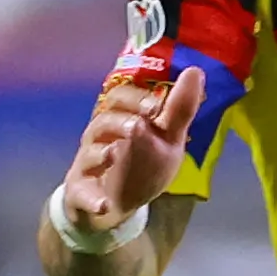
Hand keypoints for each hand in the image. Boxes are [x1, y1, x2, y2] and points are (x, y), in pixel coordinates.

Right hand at [59, 67, 203, 231]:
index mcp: (121, 121)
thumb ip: (179, 110)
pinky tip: (105, 204)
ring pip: (88, 153)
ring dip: (101, 152)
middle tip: (137, 126)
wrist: (117, 204)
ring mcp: (89, 166)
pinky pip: (81, 195)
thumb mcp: (167, 139)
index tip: (155, 107)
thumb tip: (195, 71)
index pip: (120, 98)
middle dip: (117, 121)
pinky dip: (93, 200)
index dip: (135, 98)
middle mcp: (101, 139)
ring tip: (115, 153)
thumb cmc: (142, 164)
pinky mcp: (81, 193)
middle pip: (100, 121)